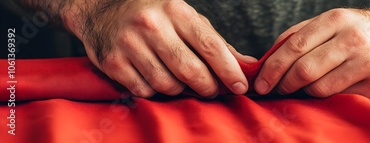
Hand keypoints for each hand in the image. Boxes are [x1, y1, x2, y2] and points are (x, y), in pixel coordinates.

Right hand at [65, 0, 256, 97]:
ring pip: (168, 85)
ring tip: (181, 80)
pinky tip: (156, 77)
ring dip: (180, 89)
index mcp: (176, 10)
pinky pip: (145, 90)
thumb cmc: (153, 13)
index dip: (229, 70)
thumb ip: (215, 41)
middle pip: (190, 70)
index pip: (210, 45)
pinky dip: (155, 90)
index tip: (240, 85)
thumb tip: (247, 63)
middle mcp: (152, 25)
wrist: (101, 8)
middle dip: (207, 86)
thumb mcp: (185, 18)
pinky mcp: (112, 61)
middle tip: (211, 89)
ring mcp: (129, 44)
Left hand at [255, 9, 369, 98]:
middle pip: (304, 70)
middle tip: (276, 90)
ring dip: (304, 93)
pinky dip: (327, 98)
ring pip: (320, 89)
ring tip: (302, 88)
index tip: (261, 82)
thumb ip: (300, 34)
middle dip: (283, 85)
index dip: (273, 68)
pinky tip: (327, 90)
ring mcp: (368, 63)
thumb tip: (268, 58)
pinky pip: (340, 98)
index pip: (295, 46)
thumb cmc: (362, 29)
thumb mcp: (333, 21)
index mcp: (337, 19)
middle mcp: (354, 40)